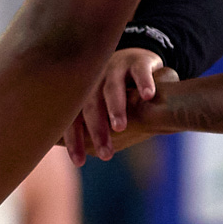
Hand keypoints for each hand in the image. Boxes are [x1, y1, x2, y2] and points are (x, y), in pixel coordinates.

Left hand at [66, 49, 178, 165]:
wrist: (139, 62)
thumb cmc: (118, 96)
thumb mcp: (102, 109)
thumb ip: (91, 129)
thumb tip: (77, 159)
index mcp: (82, 95)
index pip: (74, 119)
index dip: (74, 140)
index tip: (79, 163)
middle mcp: (95, 80)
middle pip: (91, 105)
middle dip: (97, 130)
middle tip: (105, 154)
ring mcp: (115, 68)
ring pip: (112, 88)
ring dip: (115, 108)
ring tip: (120, 128)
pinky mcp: (138, 61)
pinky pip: (140, 71)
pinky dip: (144, 83)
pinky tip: (148, 97)